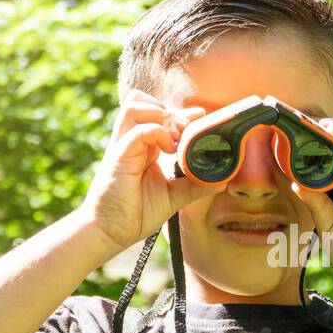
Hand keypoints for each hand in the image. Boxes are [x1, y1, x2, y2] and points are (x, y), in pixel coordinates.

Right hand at [78, 88, 225, 254]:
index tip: (201, 117)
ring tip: (175, 138)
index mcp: (142, 147)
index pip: (156, 112)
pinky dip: (158, 132)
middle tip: (186, 130)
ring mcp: (124, 146)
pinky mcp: (119, 156)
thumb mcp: (173, 196)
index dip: (180, 112)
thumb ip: (195, 185)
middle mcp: (131, 141)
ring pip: (136, 105)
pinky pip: (139, 130)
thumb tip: (222, 180)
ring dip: (160, 114)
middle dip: (169, 109)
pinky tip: (169, 149)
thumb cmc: (136, 213)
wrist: (110, 232)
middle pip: (141, 101)